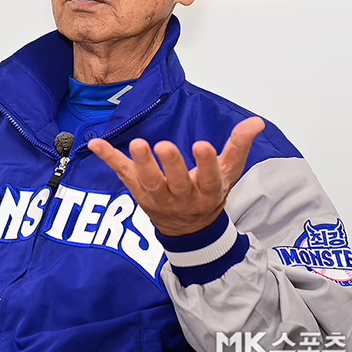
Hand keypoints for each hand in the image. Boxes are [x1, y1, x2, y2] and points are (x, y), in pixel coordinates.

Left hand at [87, 116, 264, 235]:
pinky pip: (123, 174)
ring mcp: (157, 198)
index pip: (210, 178)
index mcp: (207, 192)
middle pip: (176, 183)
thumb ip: (239, 146)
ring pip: (148, 183)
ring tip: (137, 144)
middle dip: (171, 165)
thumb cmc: (208, 195)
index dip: (207, 164)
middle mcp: (182, 198)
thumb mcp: (229, 174)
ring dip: (141, 164)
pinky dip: (109, 159)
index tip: (202, 146)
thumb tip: (256, 121)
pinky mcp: (138, 192)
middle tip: (164, 146)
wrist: (189, 230)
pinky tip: (95, 144)